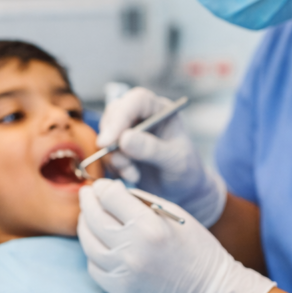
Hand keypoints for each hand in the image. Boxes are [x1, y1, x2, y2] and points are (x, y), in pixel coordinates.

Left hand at [78, 179, 274, 292]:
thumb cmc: (196, 248)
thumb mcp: (174, 215)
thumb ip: (140, 200)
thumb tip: (109, 191)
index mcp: (149, 226)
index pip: (109, 197)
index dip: (103, 188)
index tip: (102, 186)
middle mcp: (132, 249)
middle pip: (93, 217)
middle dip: (87, 201)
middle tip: (87, 195)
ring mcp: (124, 273)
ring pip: (88, 242)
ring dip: (85, 225)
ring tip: (88, 217)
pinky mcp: (120, 292)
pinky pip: (94, 267)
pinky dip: (94, 253)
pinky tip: (100, 244)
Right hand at [97, 87, 226, 226]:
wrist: (181, 192)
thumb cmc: (185, 171)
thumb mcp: (175, 160)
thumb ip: (151, 148)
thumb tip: (124, 138)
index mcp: (160, 111)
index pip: (138, 100)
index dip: (122, 116)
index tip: (110, 139)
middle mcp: (142, 117)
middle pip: (115, 113)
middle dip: (112, 137)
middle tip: (118, 160)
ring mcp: (128, 132)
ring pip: (106, 134)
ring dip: (115, 157)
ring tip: (134, 174)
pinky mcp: (119, 149)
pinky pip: (105, 153)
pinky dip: (115, 167)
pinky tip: (132, 177)